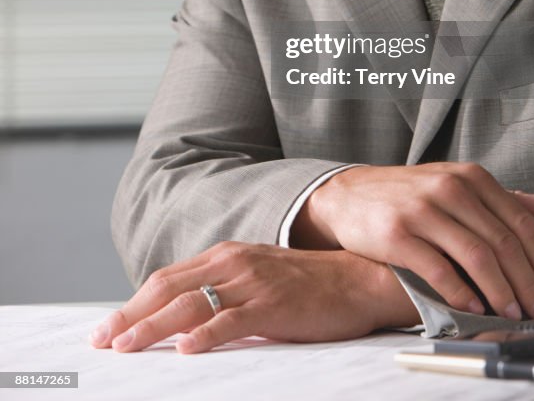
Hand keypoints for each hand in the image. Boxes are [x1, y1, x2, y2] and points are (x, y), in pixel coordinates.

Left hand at [89, 242, 418, 353]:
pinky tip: (186, 349)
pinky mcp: (273, 304)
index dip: (135, 302)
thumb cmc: (308, 284)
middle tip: (103, 340)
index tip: (109, 326)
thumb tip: (185, 320)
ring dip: (153, 327)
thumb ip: (223, 290)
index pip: (168, 278)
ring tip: (127, 346)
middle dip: (131, 315)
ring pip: (190, 304)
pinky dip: (206, 335)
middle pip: (169, 288)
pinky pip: (232, 320)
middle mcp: (233, 263)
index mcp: (226, 255)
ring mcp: (252, 282)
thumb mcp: (257, 277)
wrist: (358, 278)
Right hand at [292, 163, 533, 319]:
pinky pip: (438, 268)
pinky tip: (473, 308)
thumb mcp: (458, 186)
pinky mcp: (397, 234)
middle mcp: (449, 188)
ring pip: (475, 256)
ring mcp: (423, 210)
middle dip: (527, 281)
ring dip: (500, 291)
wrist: (350, 195)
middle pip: (501, 241)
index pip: (519, 220)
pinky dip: (460, 292)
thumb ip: (504, 200)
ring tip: (512, 314)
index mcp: (470, 177)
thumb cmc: (411, 195)